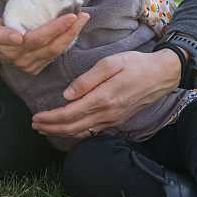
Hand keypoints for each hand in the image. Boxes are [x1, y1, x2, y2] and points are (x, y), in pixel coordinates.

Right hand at [0, 12, 89, 74]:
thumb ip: (0, 33)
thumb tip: (17, 38)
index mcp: (13, 49)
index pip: (40, 38)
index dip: (57, 28)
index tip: (72, 16)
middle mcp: (23, 60)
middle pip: (52, 46)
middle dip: (71, 31)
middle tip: (84, 16)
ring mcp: (29, 65)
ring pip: (56, 52)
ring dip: (71, 37)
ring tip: (82, 21)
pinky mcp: (34, 67)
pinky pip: (53, 57)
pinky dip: (64, 45)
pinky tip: (72, 32)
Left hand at [30, 49, 181, 138]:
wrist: (162, 74)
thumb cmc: (135, 64)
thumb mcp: (109, 64)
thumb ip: (86, 80)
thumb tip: (66, 95)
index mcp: (102, 98)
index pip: (69, 114)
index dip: (50, 118)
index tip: (35, 116)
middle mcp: (107, 113)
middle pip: (72, 127)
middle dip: (50, 128)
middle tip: (34, 124)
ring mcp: (113, 119)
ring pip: (82, 132)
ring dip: (61, 132)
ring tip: (44, 129)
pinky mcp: (117, 119)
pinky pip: (92, 131)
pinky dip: (76, 132)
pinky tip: (67, 129)